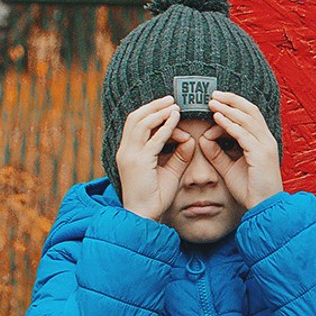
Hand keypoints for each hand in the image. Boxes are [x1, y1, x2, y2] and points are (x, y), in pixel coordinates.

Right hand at [116, 98, 193, 220]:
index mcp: (128, 152)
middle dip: (153, 106)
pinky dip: (164, 126)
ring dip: (158, 111)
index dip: (152, 114)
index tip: (170, 110)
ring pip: (140, 123)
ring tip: (174, 105)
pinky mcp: (138, 162)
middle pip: (135, 118)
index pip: (136, 124)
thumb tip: (189, 138)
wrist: (144, 216)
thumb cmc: (156, 197)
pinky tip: (175, 118)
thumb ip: (179, 154)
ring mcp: (129, 155)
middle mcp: (125, 151)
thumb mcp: (170, 171)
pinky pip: (152, 138)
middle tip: (171, 99)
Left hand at [204, 93, 283, 208]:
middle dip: (232, 100)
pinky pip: (243, 133)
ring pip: (247, 118)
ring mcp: (265, 146)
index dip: (232, 107)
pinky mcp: (260, 154)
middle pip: (251, 111)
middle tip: (213, 94)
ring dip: (229, 108)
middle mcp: (266, 140)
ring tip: (212, 102)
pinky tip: (217, 118)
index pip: (249, 116)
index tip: (214, 105)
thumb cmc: (250, 190)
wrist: (265, 207)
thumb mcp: (229, 168)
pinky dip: (230, 124)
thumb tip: (203, 138)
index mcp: (262, 142)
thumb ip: (217, 153)